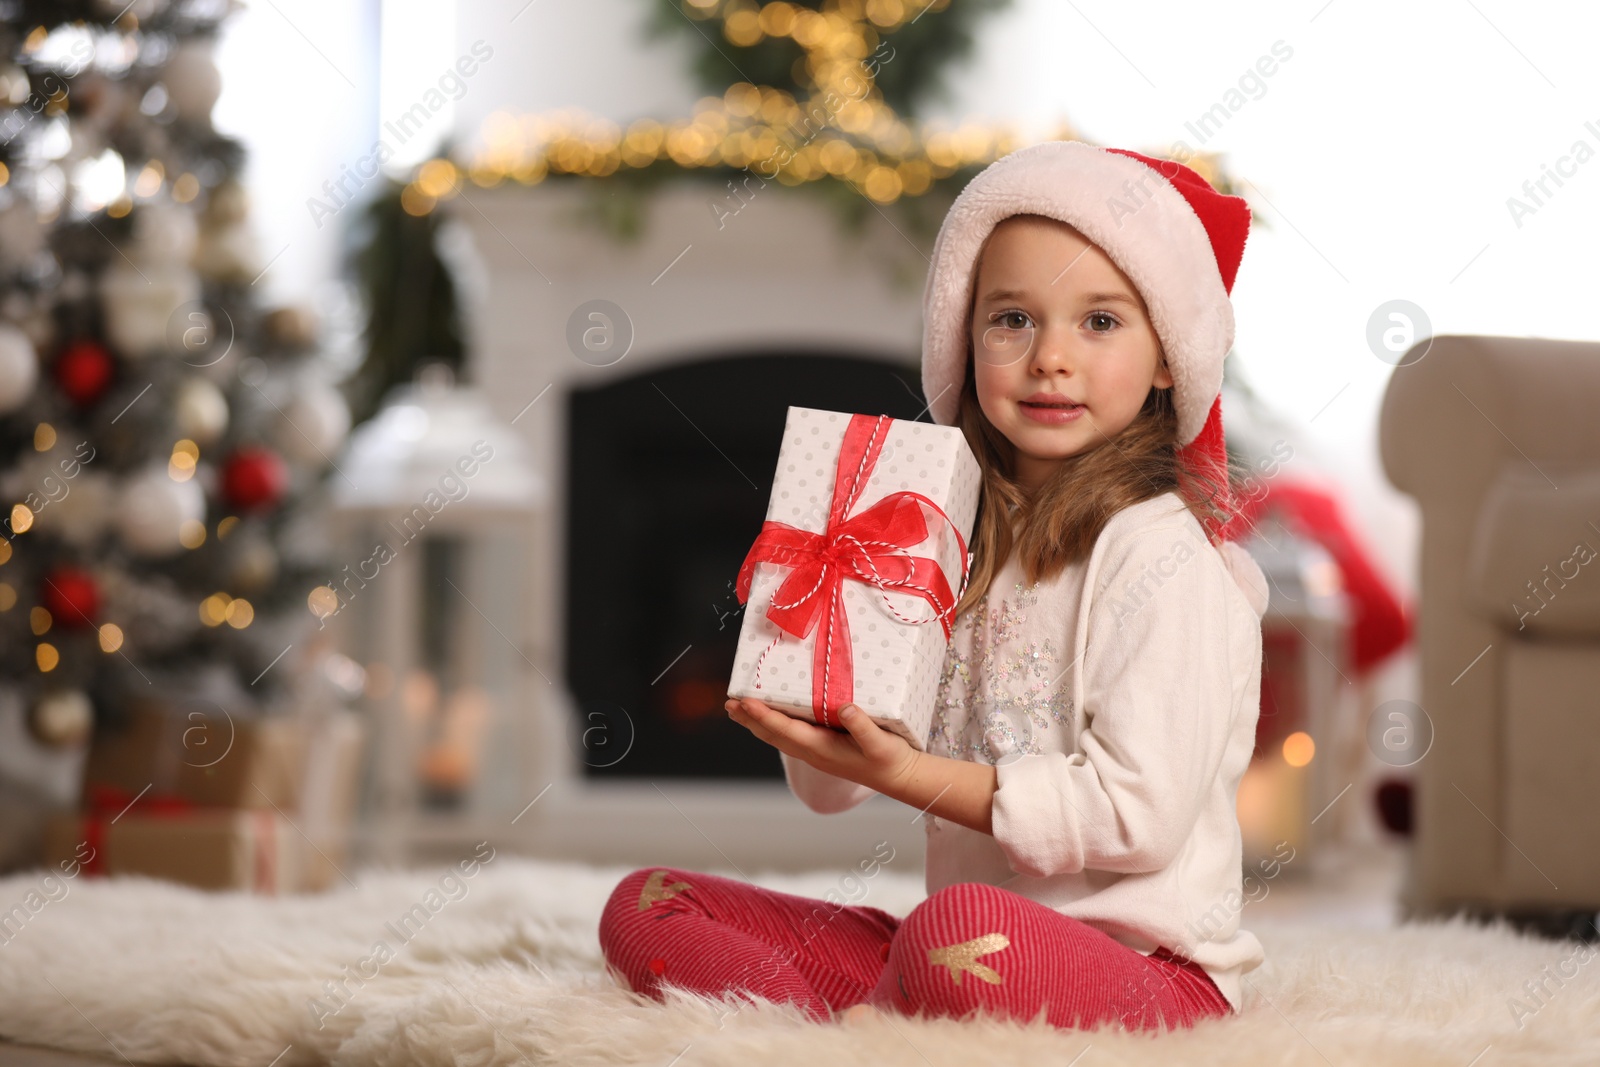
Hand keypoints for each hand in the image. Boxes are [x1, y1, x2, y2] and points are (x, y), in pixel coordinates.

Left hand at [725, 696, 920, 795]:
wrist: (898, 777)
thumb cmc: (890, 759)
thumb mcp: (880, 743)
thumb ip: (862, 726)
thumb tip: (845, 708)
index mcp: (822, 749)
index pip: (785, 730)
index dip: (764, 716)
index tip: (745, 703)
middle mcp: (813, 751)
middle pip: (773, 734)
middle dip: (750, 719)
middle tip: (728, 703)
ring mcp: (815, 751)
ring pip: (778, 736)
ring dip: (757, 722)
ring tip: (738, 709)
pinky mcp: (821, 748)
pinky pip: (789, 736)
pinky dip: (773, 724)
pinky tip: (768, 716)